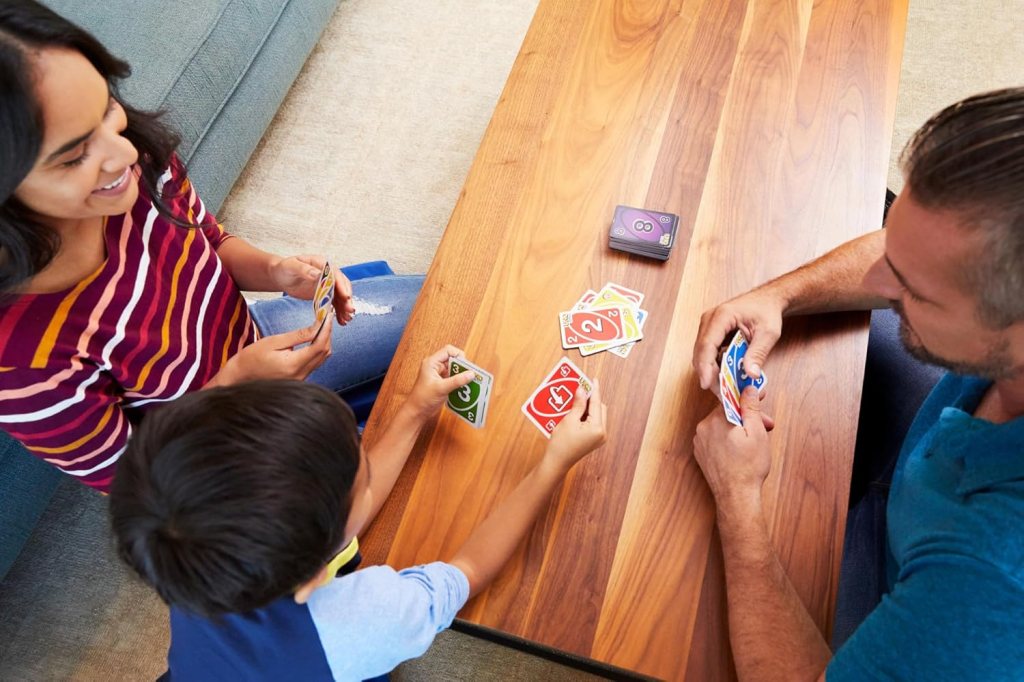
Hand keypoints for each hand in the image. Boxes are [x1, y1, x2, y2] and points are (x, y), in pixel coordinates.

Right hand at [213, 323, 331, 384]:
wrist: (239, 377)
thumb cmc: (251, 358)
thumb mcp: (274, 341)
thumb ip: (298, 336)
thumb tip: (318, 326)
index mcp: (293, 365)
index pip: (319, 346)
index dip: (326, 329)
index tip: (327, 315)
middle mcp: (300, 375)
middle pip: (324, 353)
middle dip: (327, 334)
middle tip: (325, 317)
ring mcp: (300, 380)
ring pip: (321, 359)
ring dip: (324, 342)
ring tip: (321, 325)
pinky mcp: (299, 380)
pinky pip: (314, 364)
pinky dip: (317, 350)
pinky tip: (313, 339)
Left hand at [269, 255, 355, 324]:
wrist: (281, 276)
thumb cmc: (285, 268)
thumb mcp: (292, 266)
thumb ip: (305, 270)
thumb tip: (318, 274)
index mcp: (322, 264)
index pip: (336, 275)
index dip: (342, 286)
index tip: (346, 296)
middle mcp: (328, 274)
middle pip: (342, 286)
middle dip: (347, 299)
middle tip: (350, 310)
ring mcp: (328, 284)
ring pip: (340, 296)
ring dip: (345, 307)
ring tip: (347, 319)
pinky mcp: (325, 294)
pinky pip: (335, 303)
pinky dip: (339, 312)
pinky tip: (341, 321)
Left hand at [406, 345, 475, 418]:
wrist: (417, 412)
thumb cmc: (423, 398)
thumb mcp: (441, 388)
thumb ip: (457, 381)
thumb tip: (471, 374)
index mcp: (431, 363)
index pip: (448, 351)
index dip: (459, 355)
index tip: (466, 365)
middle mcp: (435, 366)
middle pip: (453, 360)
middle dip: (462, 366)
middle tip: (470, 375)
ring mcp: (439, 375)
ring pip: (454, 369)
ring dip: (461, 375)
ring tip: (469, 382)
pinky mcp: (442, 382)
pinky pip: (454, 378)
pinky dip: (459, 381)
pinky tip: (464, 387)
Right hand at [545, 379, 606, 471]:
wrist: (557, 462)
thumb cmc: (561, 443)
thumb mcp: (568, 420)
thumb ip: (578, 404)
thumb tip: (582, 390)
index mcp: (597, 428)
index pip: (597, 404)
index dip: (594, 390)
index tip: (593, 379)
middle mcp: (602, 433)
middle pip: (599, 409)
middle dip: (590, 399)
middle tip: (580, 389)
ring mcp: (599, 438)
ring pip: (596, 415)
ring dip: (587, 407)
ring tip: (576, 400)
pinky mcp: (594, 440)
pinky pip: (593, 422)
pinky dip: (586, 415)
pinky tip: (576, 411)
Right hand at [692, 287, 784, 390]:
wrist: (766, 300)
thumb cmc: (766, 311)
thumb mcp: (768, 333)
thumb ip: (758, 353)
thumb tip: (751, 375)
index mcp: (722, 316)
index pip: (707, 344)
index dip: (705, 366)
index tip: (707, 384)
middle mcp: (709, 320)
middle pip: (701, 352)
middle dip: (708, 374)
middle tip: (722, 393)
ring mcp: (707, 326)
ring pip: (701, 355)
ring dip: (711, 372)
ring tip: (726, 388)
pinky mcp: (710, 333)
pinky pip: (707, 353)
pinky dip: (715, 366)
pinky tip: (726, 376)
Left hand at [693, 386, 773, 506]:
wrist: (736, 496)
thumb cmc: (749, 467)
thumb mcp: (757, 432)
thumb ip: (750, 407)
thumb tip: (749, 388)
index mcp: (717, 419)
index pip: (731, 398)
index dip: (747, 400)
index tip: (759, 398)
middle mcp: (704, 427)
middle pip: (727, 414)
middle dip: (746, 418)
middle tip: (766, 426)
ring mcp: (700, 441)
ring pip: (721, 427)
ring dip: (737, 430)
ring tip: (754, 442)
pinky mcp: (701, 453)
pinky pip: (715, 439)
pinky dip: (727, 440)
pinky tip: (740, 451)